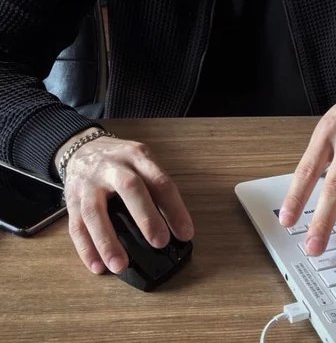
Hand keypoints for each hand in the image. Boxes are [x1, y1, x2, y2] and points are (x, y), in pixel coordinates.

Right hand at [56, 128, 193, 274]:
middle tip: (160, 242)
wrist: (82, 148)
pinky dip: (86, 248)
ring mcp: (89, 182)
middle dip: (146, 217)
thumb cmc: (120, 160)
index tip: (185, 233)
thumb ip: (155, 186)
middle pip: (130, 188)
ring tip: (120, 265)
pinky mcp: (71, 199)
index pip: (160, 181)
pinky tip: (97, 266)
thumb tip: (174, 223)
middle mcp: (113, 166)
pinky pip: (76, 226)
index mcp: (138, 156)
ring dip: (107, 241)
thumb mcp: (142, 160)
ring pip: (95, 212)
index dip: (175, 208)